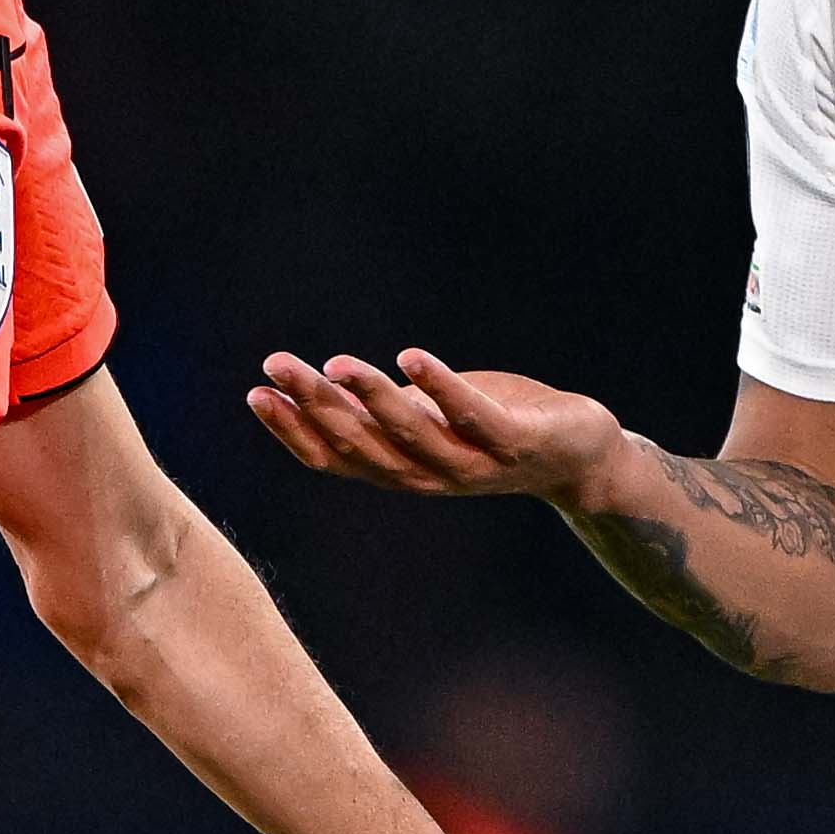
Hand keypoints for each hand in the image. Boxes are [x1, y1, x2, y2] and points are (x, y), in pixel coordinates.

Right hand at [245, 348, 628, 505]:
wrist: (577, 455)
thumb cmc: (493, 427)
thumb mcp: (425, 418)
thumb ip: (377, 411)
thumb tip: (314, 388)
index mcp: (401, 469)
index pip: (334, 458)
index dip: (293, 430)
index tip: (256, 393)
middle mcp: (430, 476)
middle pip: (363, 446)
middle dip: (315, 406)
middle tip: (276, 367)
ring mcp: (474, 462)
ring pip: (412, 436)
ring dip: (372, 400)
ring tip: (337, 363)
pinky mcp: (516, 442)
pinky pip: (473, 416)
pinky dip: (442, 388)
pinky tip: (412, 357)